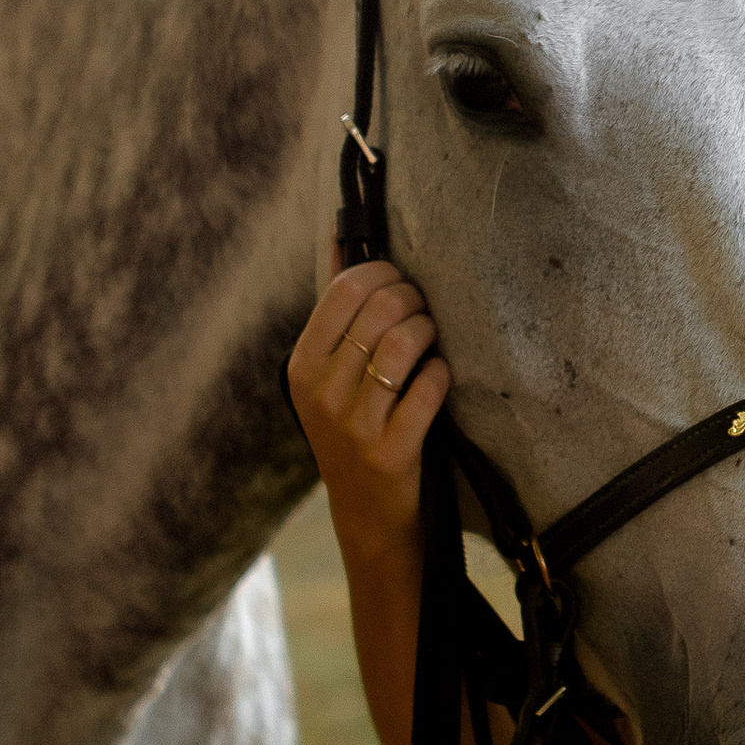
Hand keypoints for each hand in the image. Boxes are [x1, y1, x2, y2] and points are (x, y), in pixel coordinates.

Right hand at [287, 252, 449, 551]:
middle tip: (425, 312)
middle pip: (381, 309)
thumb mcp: (329, 371)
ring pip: (405, 342)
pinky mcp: (390, 452)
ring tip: (431, 340)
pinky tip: (438, 378)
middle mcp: (320, 392)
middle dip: (415, 299)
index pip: (344, 287)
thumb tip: (341, 232)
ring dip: (430, 331)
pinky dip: (442, 374)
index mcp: (302, 364)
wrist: (367, 511)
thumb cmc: (353, 425)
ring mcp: (353, 425)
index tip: (402, 286)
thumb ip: (336, 305)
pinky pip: (430, 387)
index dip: (385, 274)